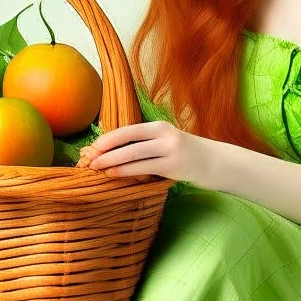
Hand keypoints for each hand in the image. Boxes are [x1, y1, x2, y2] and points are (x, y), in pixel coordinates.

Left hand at [76, 120, 216, 188]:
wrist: (212, 162)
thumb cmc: (182, 152)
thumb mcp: (165, 140)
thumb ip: (143, 143)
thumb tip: (110, 150)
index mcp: (159, 126)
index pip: (128, 130)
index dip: (108, 138)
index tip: (92, 147)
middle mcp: (165, 135)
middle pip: (129, 141)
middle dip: (106, 150)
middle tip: (88, 159)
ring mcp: (170, 151)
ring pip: (134, 155)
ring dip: (112, 162)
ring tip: (96, 168)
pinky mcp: (173, 166)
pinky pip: (144, 168)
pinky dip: (126, 171)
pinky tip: (114, 174)